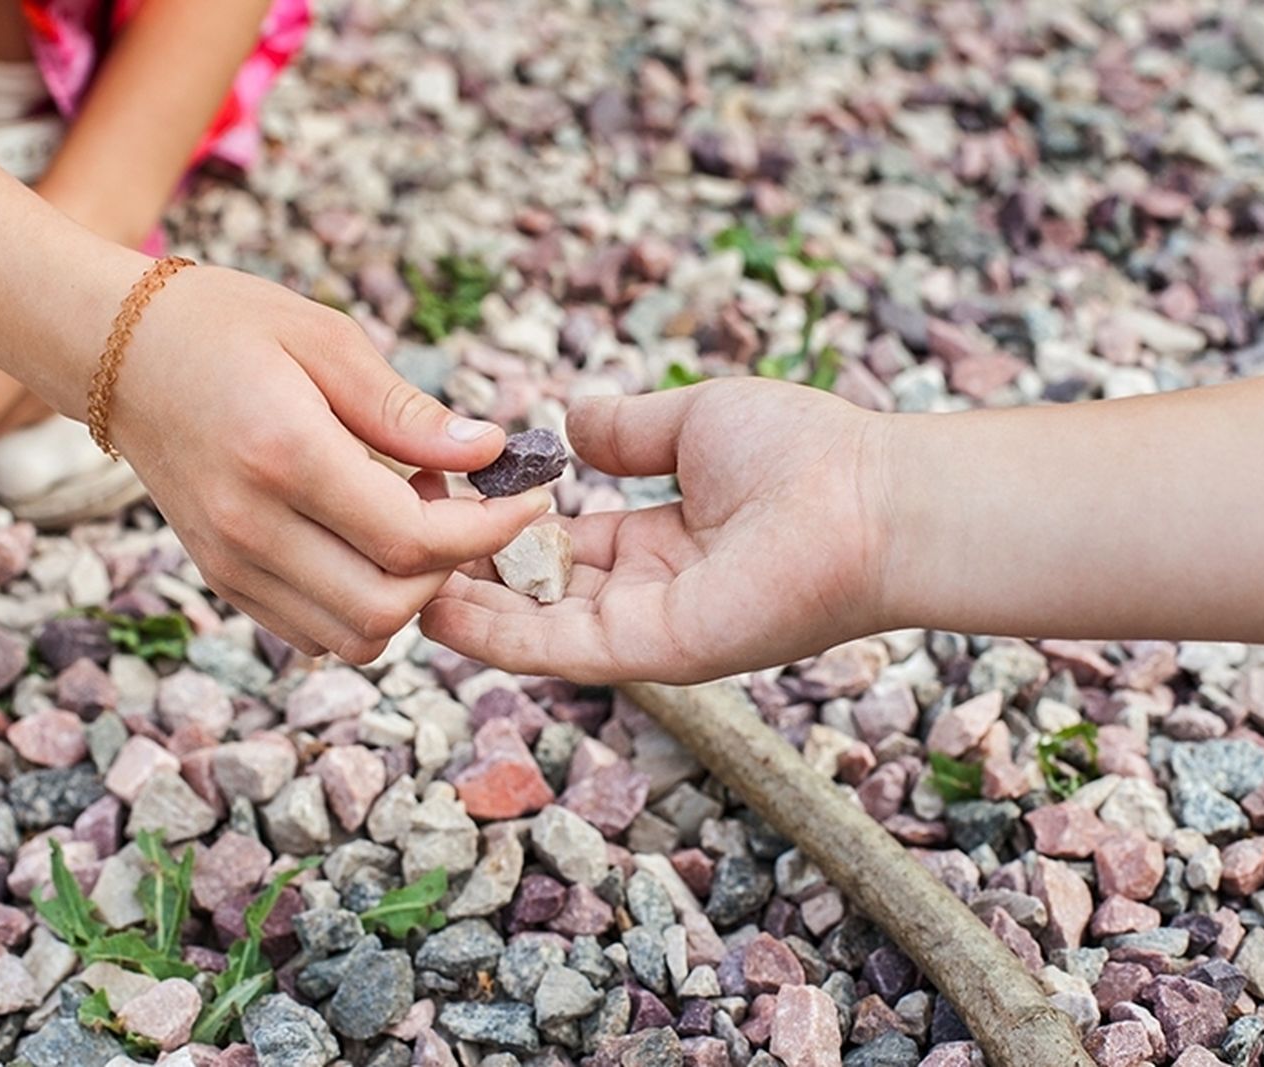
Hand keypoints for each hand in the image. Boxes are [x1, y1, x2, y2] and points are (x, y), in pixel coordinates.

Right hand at [108, 265, 550, 662]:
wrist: (120, 354)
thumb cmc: (227, 327)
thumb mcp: (326, 339)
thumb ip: (408, 411)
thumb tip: (491, 452)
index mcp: (284, 454)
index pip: (412, 538)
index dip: (488, 530)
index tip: (528, 499)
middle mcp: (252, 525)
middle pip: (389, 606)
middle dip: (453, 569)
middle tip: (463, 506)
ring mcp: (231, 563)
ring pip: (355, 636)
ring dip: (409, 596)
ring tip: (412, 521)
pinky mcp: (224, 580)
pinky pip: (315, 634)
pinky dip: (363, 609)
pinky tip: (369, 545)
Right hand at [421, 379, 896, 683]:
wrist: (868, 498)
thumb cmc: (804, 454)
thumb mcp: (695, 421)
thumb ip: (629, 430)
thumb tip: (570, 419)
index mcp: (664, 543)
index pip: (563, 547)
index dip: (504, 527)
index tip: (445, 499)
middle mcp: (650, 594)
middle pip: (539, 592)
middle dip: (471, 570)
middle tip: (402, 540)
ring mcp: (649, 629)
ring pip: (535, 627)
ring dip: (466, 606)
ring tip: (395, 575)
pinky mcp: (653, 651)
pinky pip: (556, 648)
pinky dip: (494, 635)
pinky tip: (435, 608)